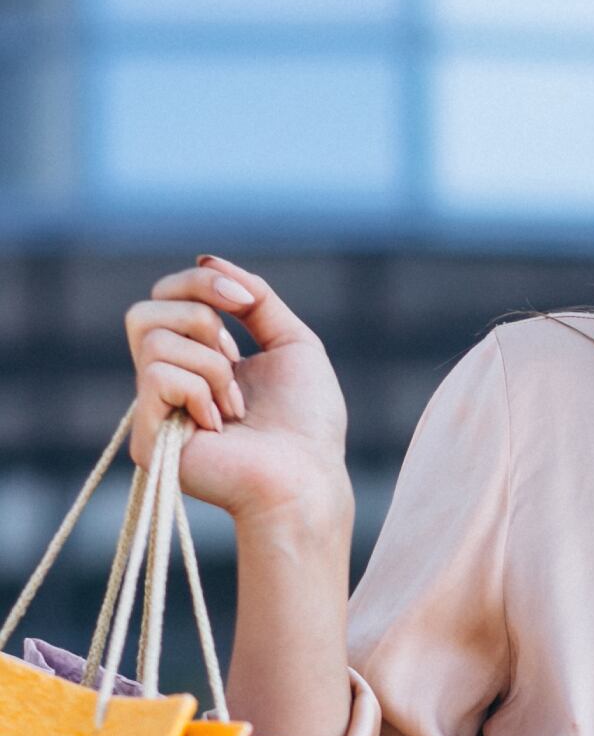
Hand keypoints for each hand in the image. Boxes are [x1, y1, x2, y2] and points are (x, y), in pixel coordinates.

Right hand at [124, 257, 350, 527]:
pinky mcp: (144, 434)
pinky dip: (201, 390)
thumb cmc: (308, 422)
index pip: (168, 298)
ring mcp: (152, 409)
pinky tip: (221, 423)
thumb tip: (207, 258)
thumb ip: (256, 300)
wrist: (306, 478)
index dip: (201, 283)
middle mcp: (168, 382)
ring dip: (212, 365)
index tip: (244, 299)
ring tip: (237, 404)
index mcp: (200, 360)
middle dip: (201, 318)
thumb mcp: (292, 344)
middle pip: (144, 312)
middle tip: (236, 354)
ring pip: (152, 340)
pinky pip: (157, 375)